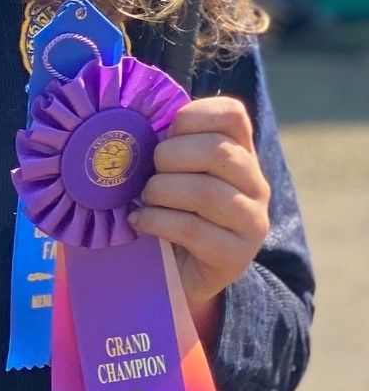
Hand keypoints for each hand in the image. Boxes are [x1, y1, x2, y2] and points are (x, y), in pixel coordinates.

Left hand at [127, 96, 270, 339]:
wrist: (178, 274)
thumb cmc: (170, 213)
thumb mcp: (171, 173)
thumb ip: (166, 147)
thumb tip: (134, 123)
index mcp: (241, 153)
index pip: (232, 115)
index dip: (193, 115)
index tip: (165, 133)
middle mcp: (256, 184)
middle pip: (218, 151)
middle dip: (169, 157)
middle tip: (148, 174)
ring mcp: (252, 221)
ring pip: (205, 192)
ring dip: (160, 193)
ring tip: (144, 201)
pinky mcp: (235, 256)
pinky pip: (192, 230)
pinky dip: (156, 222)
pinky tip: (139, 223)